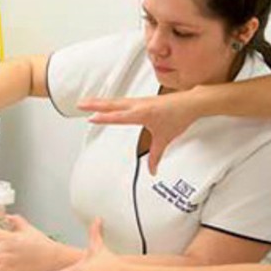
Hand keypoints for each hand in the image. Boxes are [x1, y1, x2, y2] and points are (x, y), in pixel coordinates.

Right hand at [78, 91, 196, 174]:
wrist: (191, 103)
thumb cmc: (179, 117)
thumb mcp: (165, 139)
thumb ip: (156, 156)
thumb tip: (152, 171)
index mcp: (142, 114)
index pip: (119, 117)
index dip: (104, 118)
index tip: (91, 118)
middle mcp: (138, 105)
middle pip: (112, 105)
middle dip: (95, 105)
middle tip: (80, 105)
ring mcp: (139, 100)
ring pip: (115, 101)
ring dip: (100, 101)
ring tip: (86, 102)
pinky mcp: (141, 99)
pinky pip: (122, 100)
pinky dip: (111, 101)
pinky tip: (105, 102)